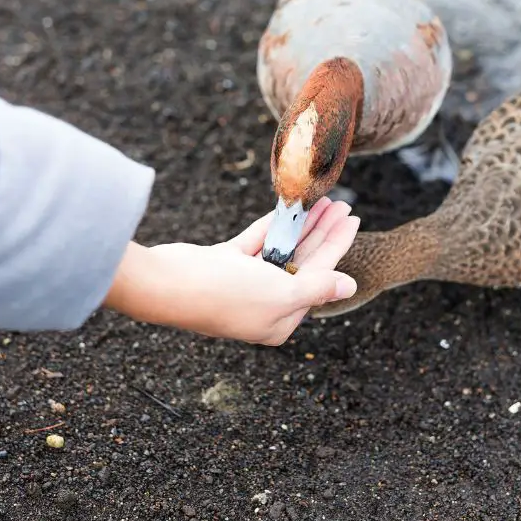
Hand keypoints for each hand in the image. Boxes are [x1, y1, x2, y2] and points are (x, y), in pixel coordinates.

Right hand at [103, 198, 358, 344]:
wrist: (167, 284)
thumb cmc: (225, 295)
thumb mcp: (281, 293)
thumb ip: (317, 287)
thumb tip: (349, 286)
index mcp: (280, 320)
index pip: (319, 277)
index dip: (337, 246)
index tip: (353, 219)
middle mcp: (263, 304)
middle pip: (303, 262)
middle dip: (323, 233)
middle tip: (342, 204)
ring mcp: (242, 283)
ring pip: (281, 250)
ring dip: (301, 225)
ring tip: (322, 200)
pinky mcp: (224, 264)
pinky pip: (256, 242)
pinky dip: (272, 225)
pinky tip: (290, 207)